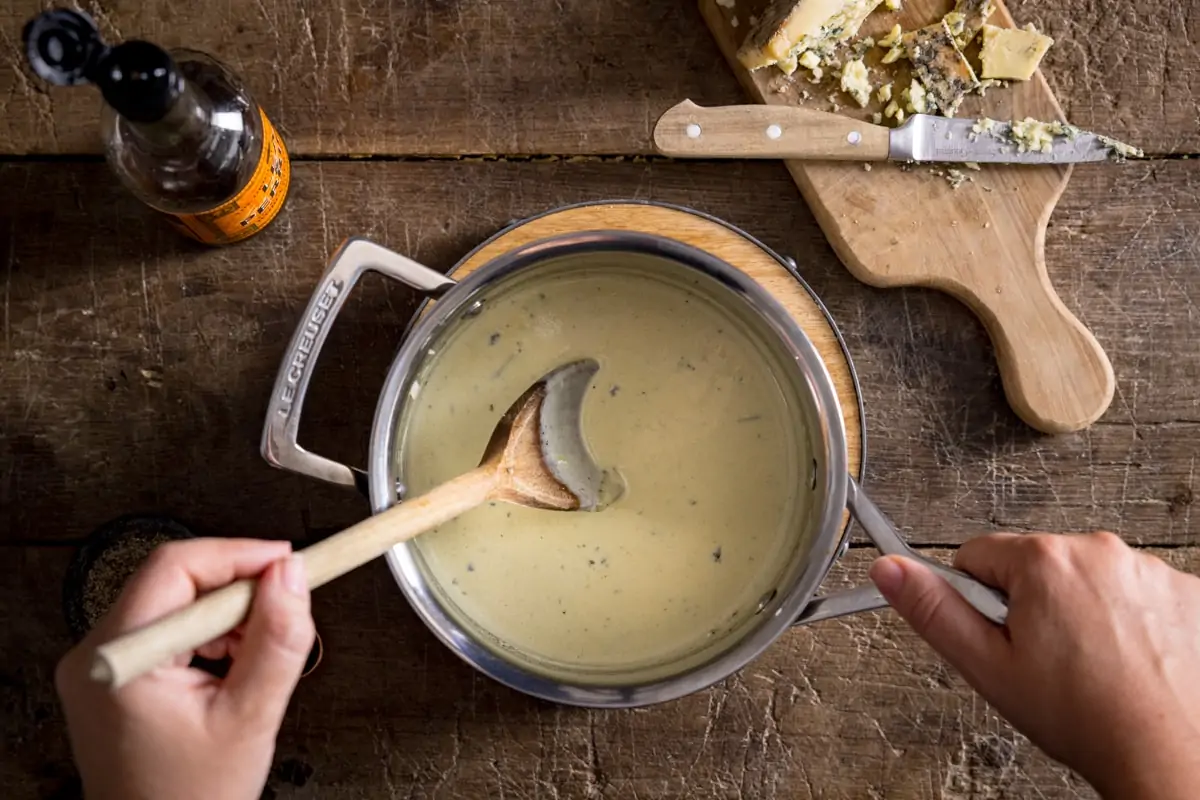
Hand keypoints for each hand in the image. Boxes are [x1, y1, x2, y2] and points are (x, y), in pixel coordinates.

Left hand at [56, 538, 314, 799]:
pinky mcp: (118, 677)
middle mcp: (98, 655)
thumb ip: (277, 640)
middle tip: (285, 607)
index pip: (176, 567)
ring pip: (176, 601)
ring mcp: (103, 666)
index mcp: (120, 661)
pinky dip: (211, 635)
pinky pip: (169, 629)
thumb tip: (291, 576)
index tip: (287, 561)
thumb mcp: (250, 717)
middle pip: (174, 580)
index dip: (239, 555)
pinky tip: (236, 663)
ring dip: (228, 614)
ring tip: (260, 650)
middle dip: (239, 589)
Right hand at [869, 532, 1199, 799]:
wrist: (1169, 754)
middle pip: (1036, 568)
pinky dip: (1132, 623)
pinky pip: (1139, 594)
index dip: (979, 602)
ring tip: (1091, 666)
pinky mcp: (1186, 592)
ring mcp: (1148, 571)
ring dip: (1084, 612)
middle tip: (1044, 659)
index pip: (978, 557)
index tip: (1002, 637)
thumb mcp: (987, 667)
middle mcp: (1098, 552)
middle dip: (1032, 606)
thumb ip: (933, 611)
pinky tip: (1130, 662)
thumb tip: (889, 570)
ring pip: (1089, 581)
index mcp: (1043, 561)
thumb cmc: (1086, 718)